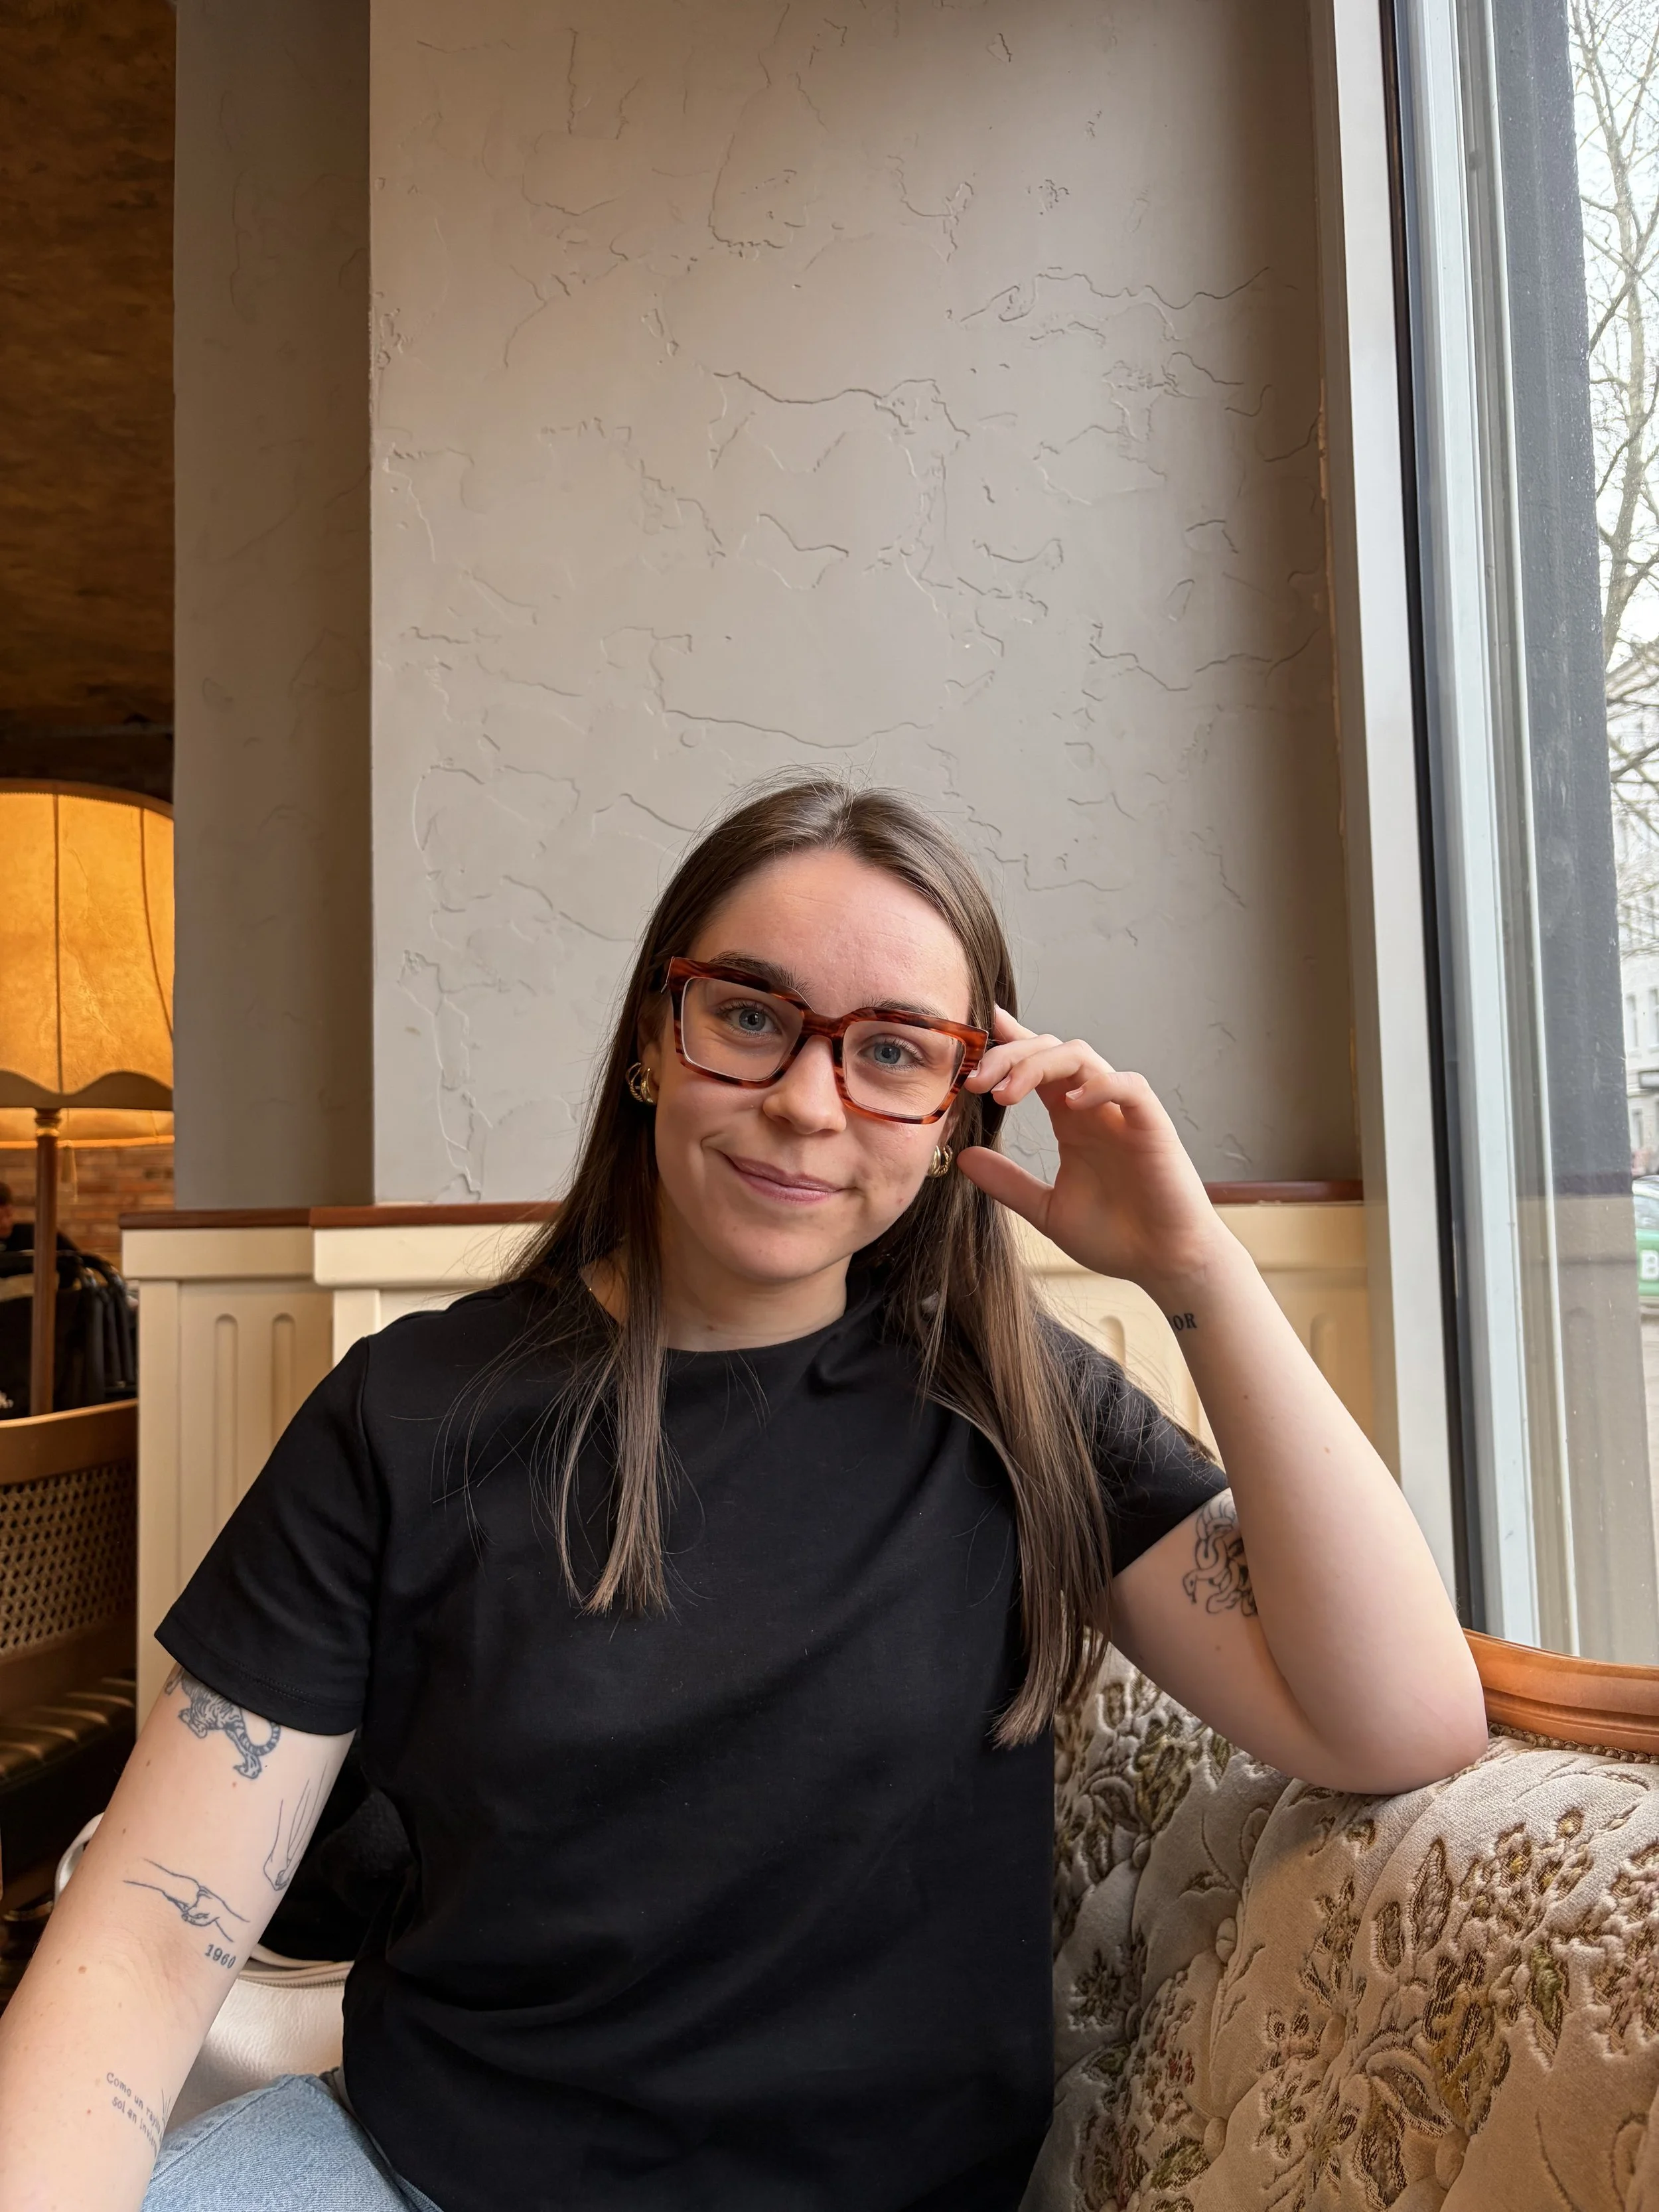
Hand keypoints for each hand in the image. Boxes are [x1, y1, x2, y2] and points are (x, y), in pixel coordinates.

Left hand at [954, 1009, 1231, 1295]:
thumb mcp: (1046, 1210)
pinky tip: (1070, 1102)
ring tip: (1006, 1094)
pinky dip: (1099, 1085)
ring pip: (1081, 1056)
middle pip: (1049, 1050)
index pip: (1035, 1064)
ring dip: (1038, 1064)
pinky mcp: (1151, 1125)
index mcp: (1070, 1120)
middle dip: (1008, 1055)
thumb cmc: (1116, 1237)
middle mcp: (1093, 1107)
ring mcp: (1122, 1112)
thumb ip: (1008, 1182)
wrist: (1164, 1264)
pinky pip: (1128, 1085)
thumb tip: (962, 1157)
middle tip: (974, 1082)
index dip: (1006, 1044)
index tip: (971, 1037)